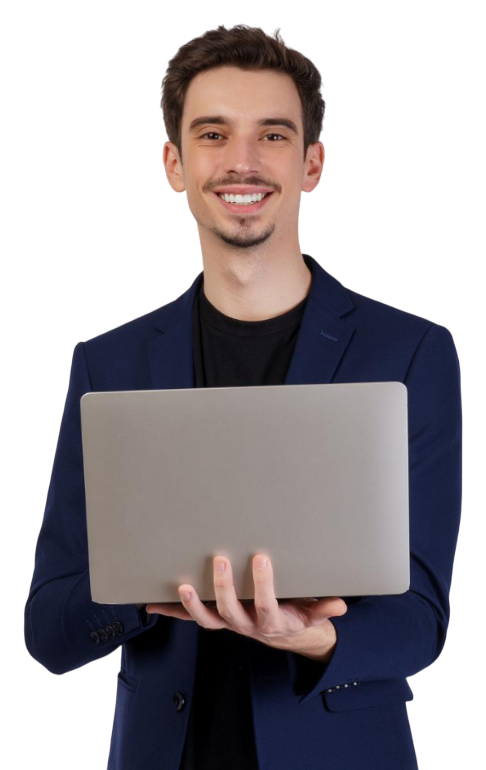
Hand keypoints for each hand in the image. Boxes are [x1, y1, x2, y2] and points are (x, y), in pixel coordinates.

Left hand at [146, 554, 347, 653]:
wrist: (286, 635)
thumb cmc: (298, 617)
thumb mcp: (315, 614)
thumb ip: (324, 608)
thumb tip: (339, 605)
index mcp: (272, 621)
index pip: (267, 604)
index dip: (263, 585)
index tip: (261, 558)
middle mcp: (246, 625)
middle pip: (230, 611)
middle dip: (223, 588)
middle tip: (219, 560)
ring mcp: (229, 623)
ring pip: (207, 619)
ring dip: (191, 605)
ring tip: (182, 586)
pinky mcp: (217, 619)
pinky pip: (192, 618)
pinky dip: (172, 612)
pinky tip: (153, 603)